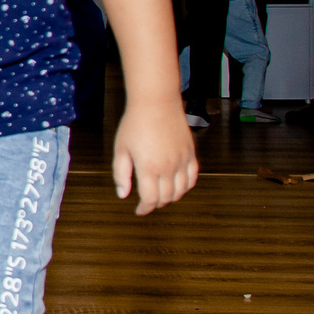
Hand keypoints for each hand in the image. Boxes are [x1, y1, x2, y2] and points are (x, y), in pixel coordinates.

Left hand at [111, 100, 198, 214]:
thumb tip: (123, 194)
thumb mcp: (121, 149)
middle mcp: (168, 167)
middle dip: (155, 204)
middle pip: (166, 198)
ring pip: (181, 191)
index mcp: (149, 168)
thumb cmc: (135, 124)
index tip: (139, 211)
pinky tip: (178, 186)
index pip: (150, 199)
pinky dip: (186, 186)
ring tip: (160, 195)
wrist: (156, 103)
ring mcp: (182, 161)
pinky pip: (193, 177)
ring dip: (171, 197)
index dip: (144, 209)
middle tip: (147, 202)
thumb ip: (121, 174)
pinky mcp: (191, 153)